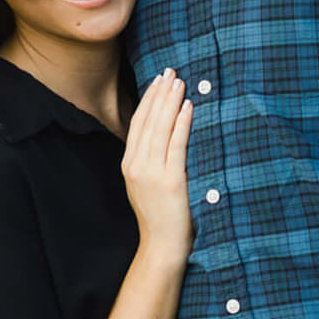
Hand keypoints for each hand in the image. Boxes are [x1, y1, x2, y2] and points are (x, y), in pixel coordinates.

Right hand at [121, 70, 192, 260]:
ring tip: (179, 82)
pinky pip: (176, 145)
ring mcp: (151, 172)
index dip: (148, 100)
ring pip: (160, 128)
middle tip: (170, 71)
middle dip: (159, 94)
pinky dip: (182, 123)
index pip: (137, 124)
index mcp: (130, 165)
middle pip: (147, 121)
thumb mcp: (148, 185)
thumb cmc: (161, 218)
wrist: (162, 246)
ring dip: (170, 102)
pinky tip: (188, 107)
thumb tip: (166, 136)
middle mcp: (136, 165)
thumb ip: (151, 162)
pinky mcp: (169, 180)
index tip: (158, 80)